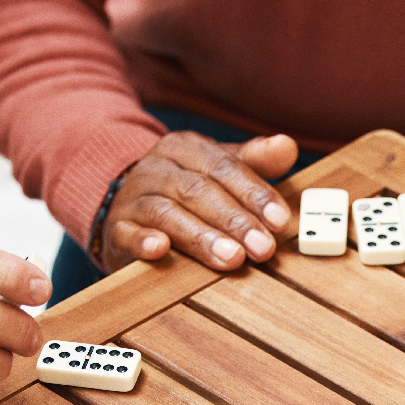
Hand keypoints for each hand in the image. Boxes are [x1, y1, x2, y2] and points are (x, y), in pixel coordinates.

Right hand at [94, 131, 298, 271]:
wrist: (127, 202)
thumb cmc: (185, 188)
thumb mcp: (219, 169)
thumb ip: (254, 160)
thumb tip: (288, 146)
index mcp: (187, 148)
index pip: (224, 168)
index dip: (254, 194)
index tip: (279, 221)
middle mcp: (158, 168)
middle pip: (198, 191)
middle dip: (235, 221)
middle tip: (262, 248)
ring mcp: (133, 197)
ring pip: (167, 213)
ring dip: (201, 237)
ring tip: (231, 258)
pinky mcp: (116, 227)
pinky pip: (127, 231)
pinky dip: (142, 240)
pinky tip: (160, 250)